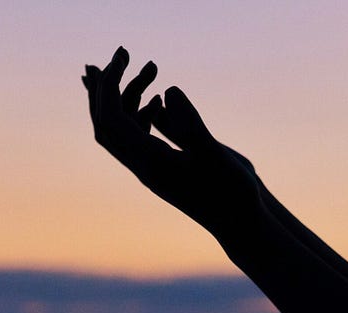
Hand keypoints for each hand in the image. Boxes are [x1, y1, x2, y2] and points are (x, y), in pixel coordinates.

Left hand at [83, 47, 262, 229]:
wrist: (242, 223)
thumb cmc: (232, 193)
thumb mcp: (215, 155)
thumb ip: (191, 124)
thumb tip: (168, 90)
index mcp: (150, 162)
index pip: (112, 119)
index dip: (111, 84)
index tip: (123, 55)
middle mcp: (144, 165)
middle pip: (106, 123)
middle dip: (108, 86)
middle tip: (121, 53)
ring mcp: (154, 167)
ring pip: (124, 127)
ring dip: (130, 94)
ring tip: (153, 67)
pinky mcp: (166, 167)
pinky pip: (141, 136)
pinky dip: (141, 112)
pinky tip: (159, 100)